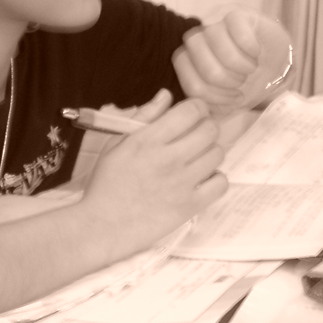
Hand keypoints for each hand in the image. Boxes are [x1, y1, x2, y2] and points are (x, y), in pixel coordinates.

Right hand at [79, 94, 226, 252]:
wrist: (102, 226)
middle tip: (195, 136)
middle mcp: (169, 159)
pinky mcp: (190, 206)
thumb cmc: (107, 184)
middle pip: (210, 130)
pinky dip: (215, 179)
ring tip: (196, 159)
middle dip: (205, 127)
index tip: (192, 114)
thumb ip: (143, 117)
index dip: (196, 108)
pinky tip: (201, 179)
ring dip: (210, 152)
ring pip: (218, 154)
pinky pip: (221, 183)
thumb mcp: (116, 144)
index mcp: (148, 140)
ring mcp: (182, 183)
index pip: (191, 111)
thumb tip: (165, 96)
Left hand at [173, 8, 291, 116]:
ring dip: (242, 66)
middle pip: (206, 69)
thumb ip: (209, 108)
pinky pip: (238, 32)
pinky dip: (251, 49)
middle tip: (243, 82)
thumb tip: (200, 112)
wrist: (274, 65)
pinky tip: (256, 53)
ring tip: (250, 69)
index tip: (235, 99)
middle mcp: (196, 40)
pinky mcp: (234, 12)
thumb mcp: (225, 102)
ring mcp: (213, 23)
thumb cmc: (247, 83)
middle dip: (230, 83)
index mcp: (188, 63)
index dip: (216, 97)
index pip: (192, 85)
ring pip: (221, 49)